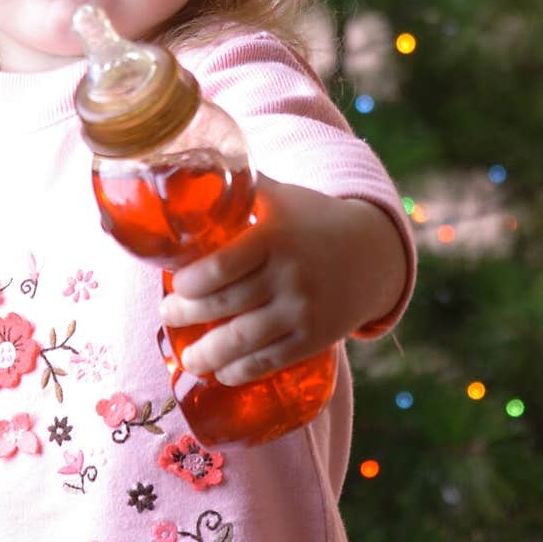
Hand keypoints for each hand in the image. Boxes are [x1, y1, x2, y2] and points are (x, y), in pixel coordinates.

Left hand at [158, 173, 406, 385]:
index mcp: (276, 237)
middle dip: (187, 315)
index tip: (175, 285)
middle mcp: (290, 274)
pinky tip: (223, 372)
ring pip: (243, 339)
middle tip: (169, 316)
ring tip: (189, 358)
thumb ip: (244, 189)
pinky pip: (271, 360)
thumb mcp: (283, 197)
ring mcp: (303, 309)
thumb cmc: (315, 220)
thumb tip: (191, 169)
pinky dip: (241, 370)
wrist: (373, 252)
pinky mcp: (316, 337)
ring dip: (207, 354)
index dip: (190, 283)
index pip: (221, 266)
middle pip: (225, 304)